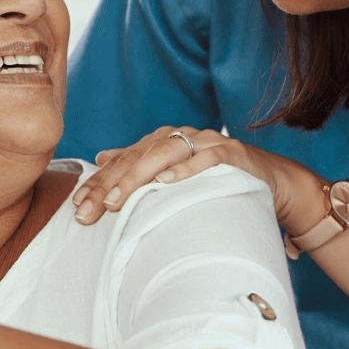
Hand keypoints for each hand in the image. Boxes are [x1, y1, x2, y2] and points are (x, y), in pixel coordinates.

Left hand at [71, 125, 328, 233]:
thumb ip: (140, 164)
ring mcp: (204, 142)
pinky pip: (204, 159)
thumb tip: (102, 156)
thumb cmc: (217, 181)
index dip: (98, 183)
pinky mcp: (229, 152)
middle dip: (110, 185)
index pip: (122, 161)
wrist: (271, 180)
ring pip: (163, 155)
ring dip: (138, 178)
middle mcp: (179, 137)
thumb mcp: (174, 174)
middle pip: (137, 158)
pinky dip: (185, 170)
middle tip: (89, 211)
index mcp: (161, 141)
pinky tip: (166, 183)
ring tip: (116, 201)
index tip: (77, 208)